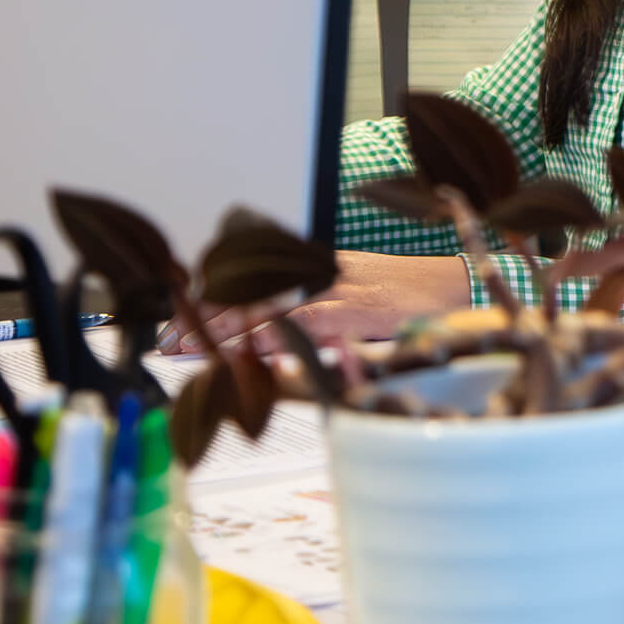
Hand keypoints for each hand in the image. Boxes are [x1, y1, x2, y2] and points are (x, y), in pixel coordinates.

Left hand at [160, 250, 470, 354]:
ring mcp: (338, 294)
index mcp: (318, 270)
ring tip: (188, 350)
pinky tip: (247, 353)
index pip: (254, 283)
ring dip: (227, 333)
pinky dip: (277, 338)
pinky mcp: (358, 313)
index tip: (176, 318)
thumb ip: (317, 311)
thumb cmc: (410, 296)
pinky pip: (309, 325)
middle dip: (206, 321)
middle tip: (164, 340)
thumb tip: (270, 343)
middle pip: (252, 295)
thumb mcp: (356, 292)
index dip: (212, 302)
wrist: (458, 285)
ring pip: (271, 311)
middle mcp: (322, 276)